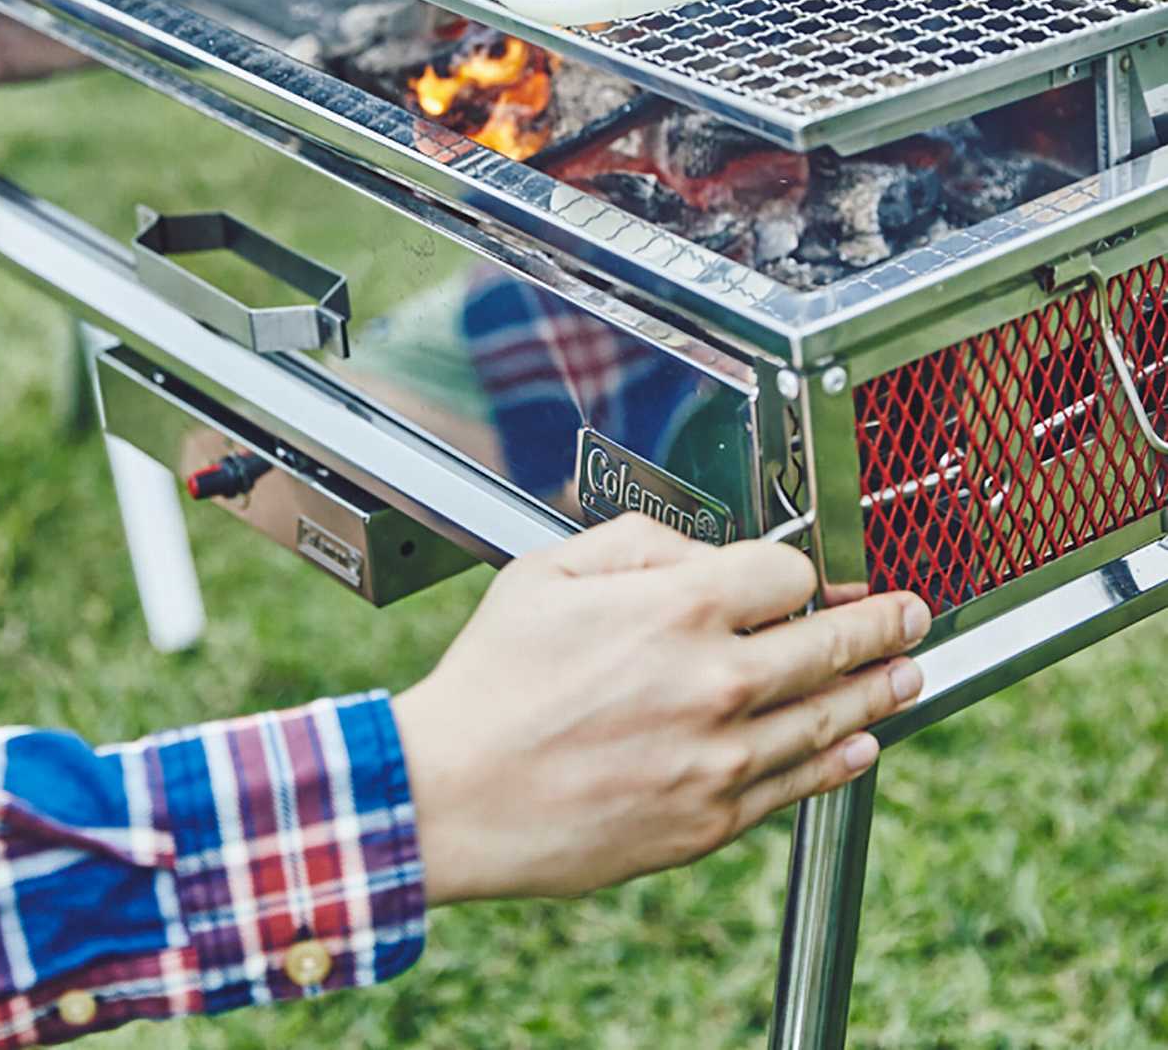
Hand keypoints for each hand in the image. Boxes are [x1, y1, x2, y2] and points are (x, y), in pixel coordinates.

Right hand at [393, 516, 929, 904]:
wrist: (456, 792)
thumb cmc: (492, 681)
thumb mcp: (545, 572)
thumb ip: (635, 544)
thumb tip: (698, 554)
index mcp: (678, 609)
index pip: (787, 574)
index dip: (798, 568)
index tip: (803, 575)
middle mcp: (716, 681)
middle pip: (830, 643)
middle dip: (881, 623)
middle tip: (907, 615)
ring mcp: (721, 756)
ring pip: (828, 716)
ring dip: (878, 690)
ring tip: (906, 674)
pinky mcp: (709, 819)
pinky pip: (796, 784)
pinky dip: (839, 760)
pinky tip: (859, 745)